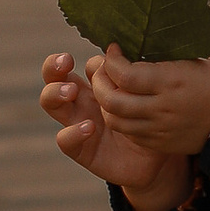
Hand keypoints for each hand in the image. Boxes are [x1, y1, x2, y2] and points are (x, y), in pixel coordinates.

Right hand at [40, 49, 190, 210]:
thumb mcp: (148, 95)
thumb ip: (140, 75)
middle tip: (65, 62)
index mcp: (97, 84)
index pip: (83, 64)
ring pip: (51, 103)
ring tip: (71, 91)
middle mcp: (83, 101)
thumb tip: (138, 49)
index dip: (88, 58)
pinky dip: (72, 132)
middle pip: (54, 78)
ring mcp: (78, 123)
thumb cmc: (154, 121)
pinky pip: (65, 140)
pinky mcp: (81, 148)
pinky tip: (89, 127)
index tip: (105, 55)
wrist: (158, 161)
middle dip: (53, 67)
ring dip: (55, 93)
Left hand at [88, 42, 209, 157]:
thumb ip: (170, 48)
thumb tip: (143, 31)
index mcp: (172, 82)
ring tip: (111, 88)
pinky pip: (130, 134)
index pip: (123, 74)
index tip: (114, 49)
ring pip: (115, 120)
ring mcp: (161, 130)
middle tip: (104, 69)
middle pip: (111, 100)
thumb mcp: (201, 54)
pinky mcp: (162, 144)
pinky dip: (121, 119)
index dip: (111, 60)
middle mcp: (162, 108)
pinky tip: (126, 106)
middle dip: (99, 82)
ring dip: (106, 103)